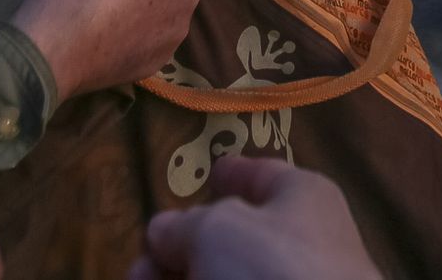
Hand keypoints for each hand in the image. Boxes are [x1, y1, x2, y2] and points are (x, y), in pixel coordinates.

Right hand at [130, 156, 381, 279]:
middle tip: (140, 263)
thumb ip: (185, 225)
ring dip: (176, 278)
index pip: (264, 177)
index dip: (234, 174)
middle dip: (181, 247)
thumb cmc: (273, 270)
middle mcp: (297, 245)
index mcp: (301, 199)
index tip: (214, 173)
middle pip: (231, 238)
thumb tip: (165, 230)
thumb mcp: (218, 229)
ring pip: (222, 277)